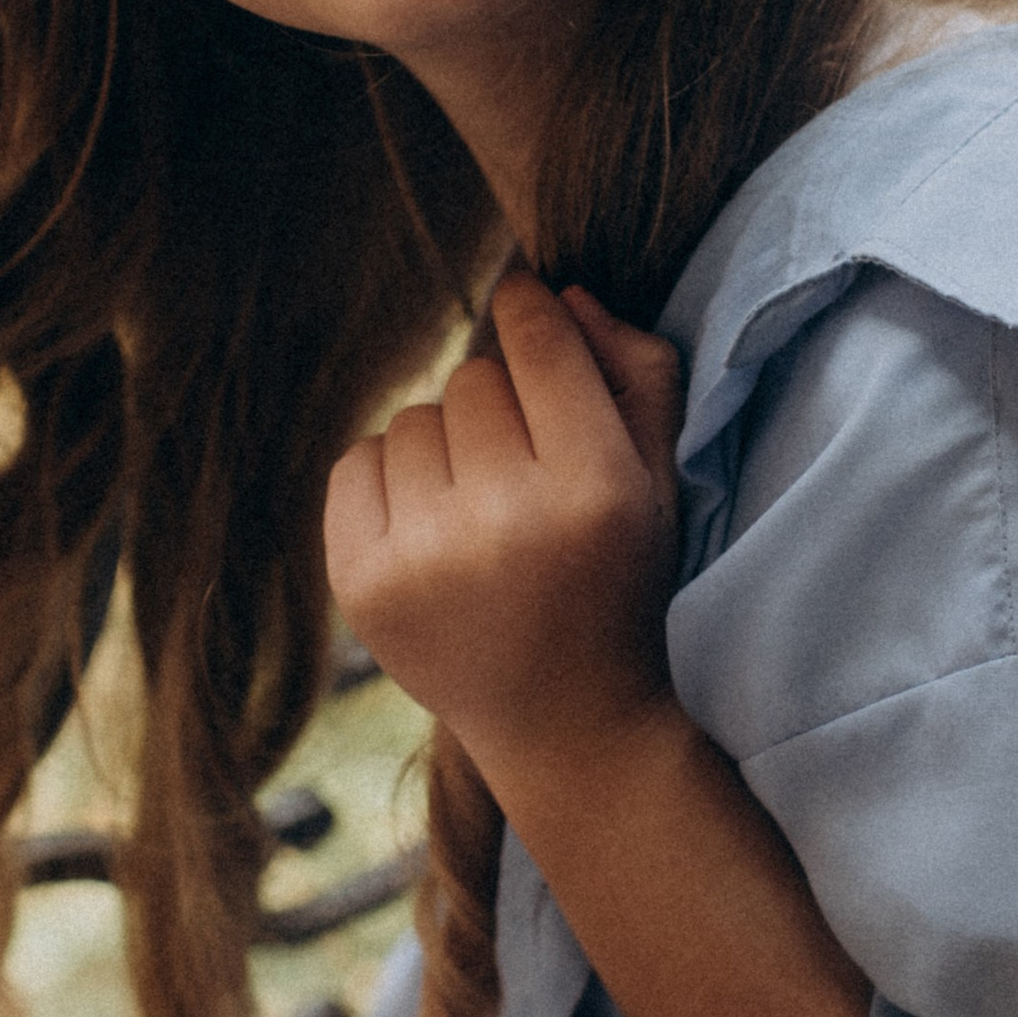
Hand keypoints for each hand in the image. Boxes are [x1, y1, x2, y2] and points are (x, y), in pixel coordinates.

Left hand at [324, 274, 688, 814]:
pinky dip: (391, 481)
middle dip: (500, 404)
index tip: (529, 309)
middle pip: (473, 377)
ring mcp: (424, 557)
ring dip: (446, 446)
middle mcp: (505, 521)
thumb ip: (637, 371)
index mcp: (593, 490)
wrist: (566, 724)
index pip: (537, 342)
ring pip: (414, 418)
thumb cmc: (621, 583)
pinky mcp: (361, 584)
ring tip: (484, 510)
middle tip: (525, 465)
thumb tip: (558, 292)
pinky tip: (435, 529)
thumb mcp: (660, 480)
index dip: (532, 313)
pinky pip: (356, 461)